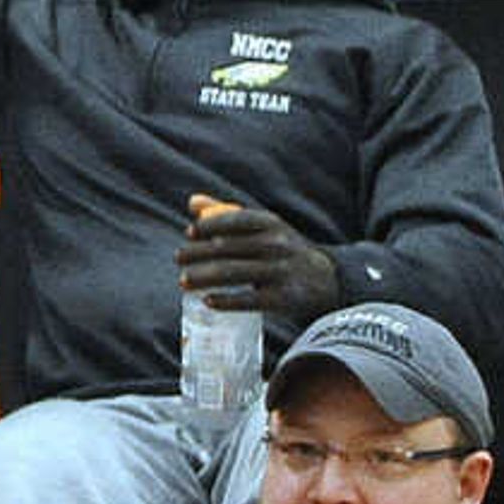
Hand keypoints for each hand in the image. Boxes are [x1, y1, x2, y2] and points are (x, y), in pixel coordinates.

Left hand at [178, 195, 339, 323]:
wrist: (325, 280)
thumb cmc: (281, 250)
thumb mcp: (264, 228)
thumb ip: (229, 215)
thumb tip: (193, 202)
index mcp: (271, 225)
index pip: (237, 220)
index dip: (210, 224)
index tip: (189, 232)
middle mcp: (277, 245)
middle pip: (228, 247)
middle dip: (198, 252)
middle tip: (178, 258)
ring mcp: (281, 271)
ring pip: (234, 273)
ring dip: (204, 277)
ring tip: (183, 281)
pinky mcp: (283, 298)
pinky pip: (250, 300)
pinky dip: (227, 301)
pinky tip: (207, 301)